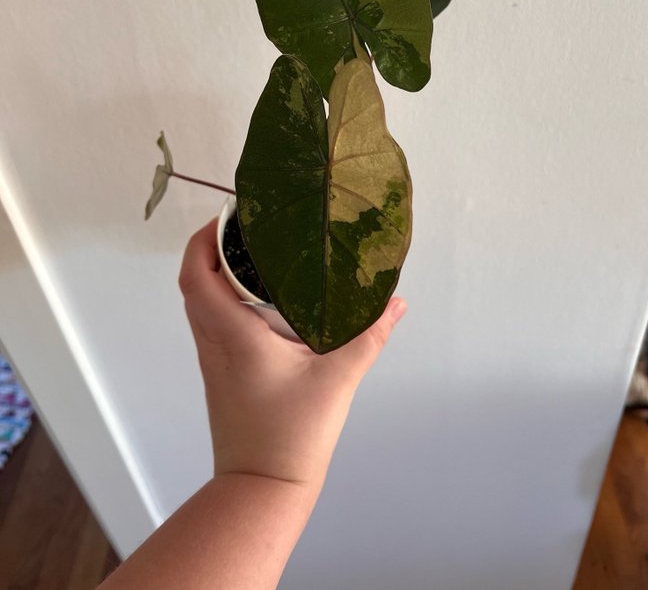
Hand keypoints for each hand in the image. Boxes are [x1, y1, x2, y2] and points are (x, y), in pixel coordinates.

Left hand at [179, 218, 406, 498]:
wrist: (262, 489)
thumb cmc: (291, 436)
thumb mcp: (337, 380)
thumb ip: (368, 336)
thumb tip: (394, 303)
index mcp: (233, 335)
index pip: (197, 275)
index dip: (204, 239)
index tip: (230, 218)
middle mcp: (215, 342)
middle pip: (194, 283)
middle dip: (212, 248)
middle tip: (248, 230)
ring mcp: (214, 360)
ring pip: (200, 304)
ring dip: (216, 274)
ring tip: (255, 256)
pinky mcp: (222, 374)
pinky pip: (212, 323)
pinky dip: (225, 300)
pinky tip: (262, 301)